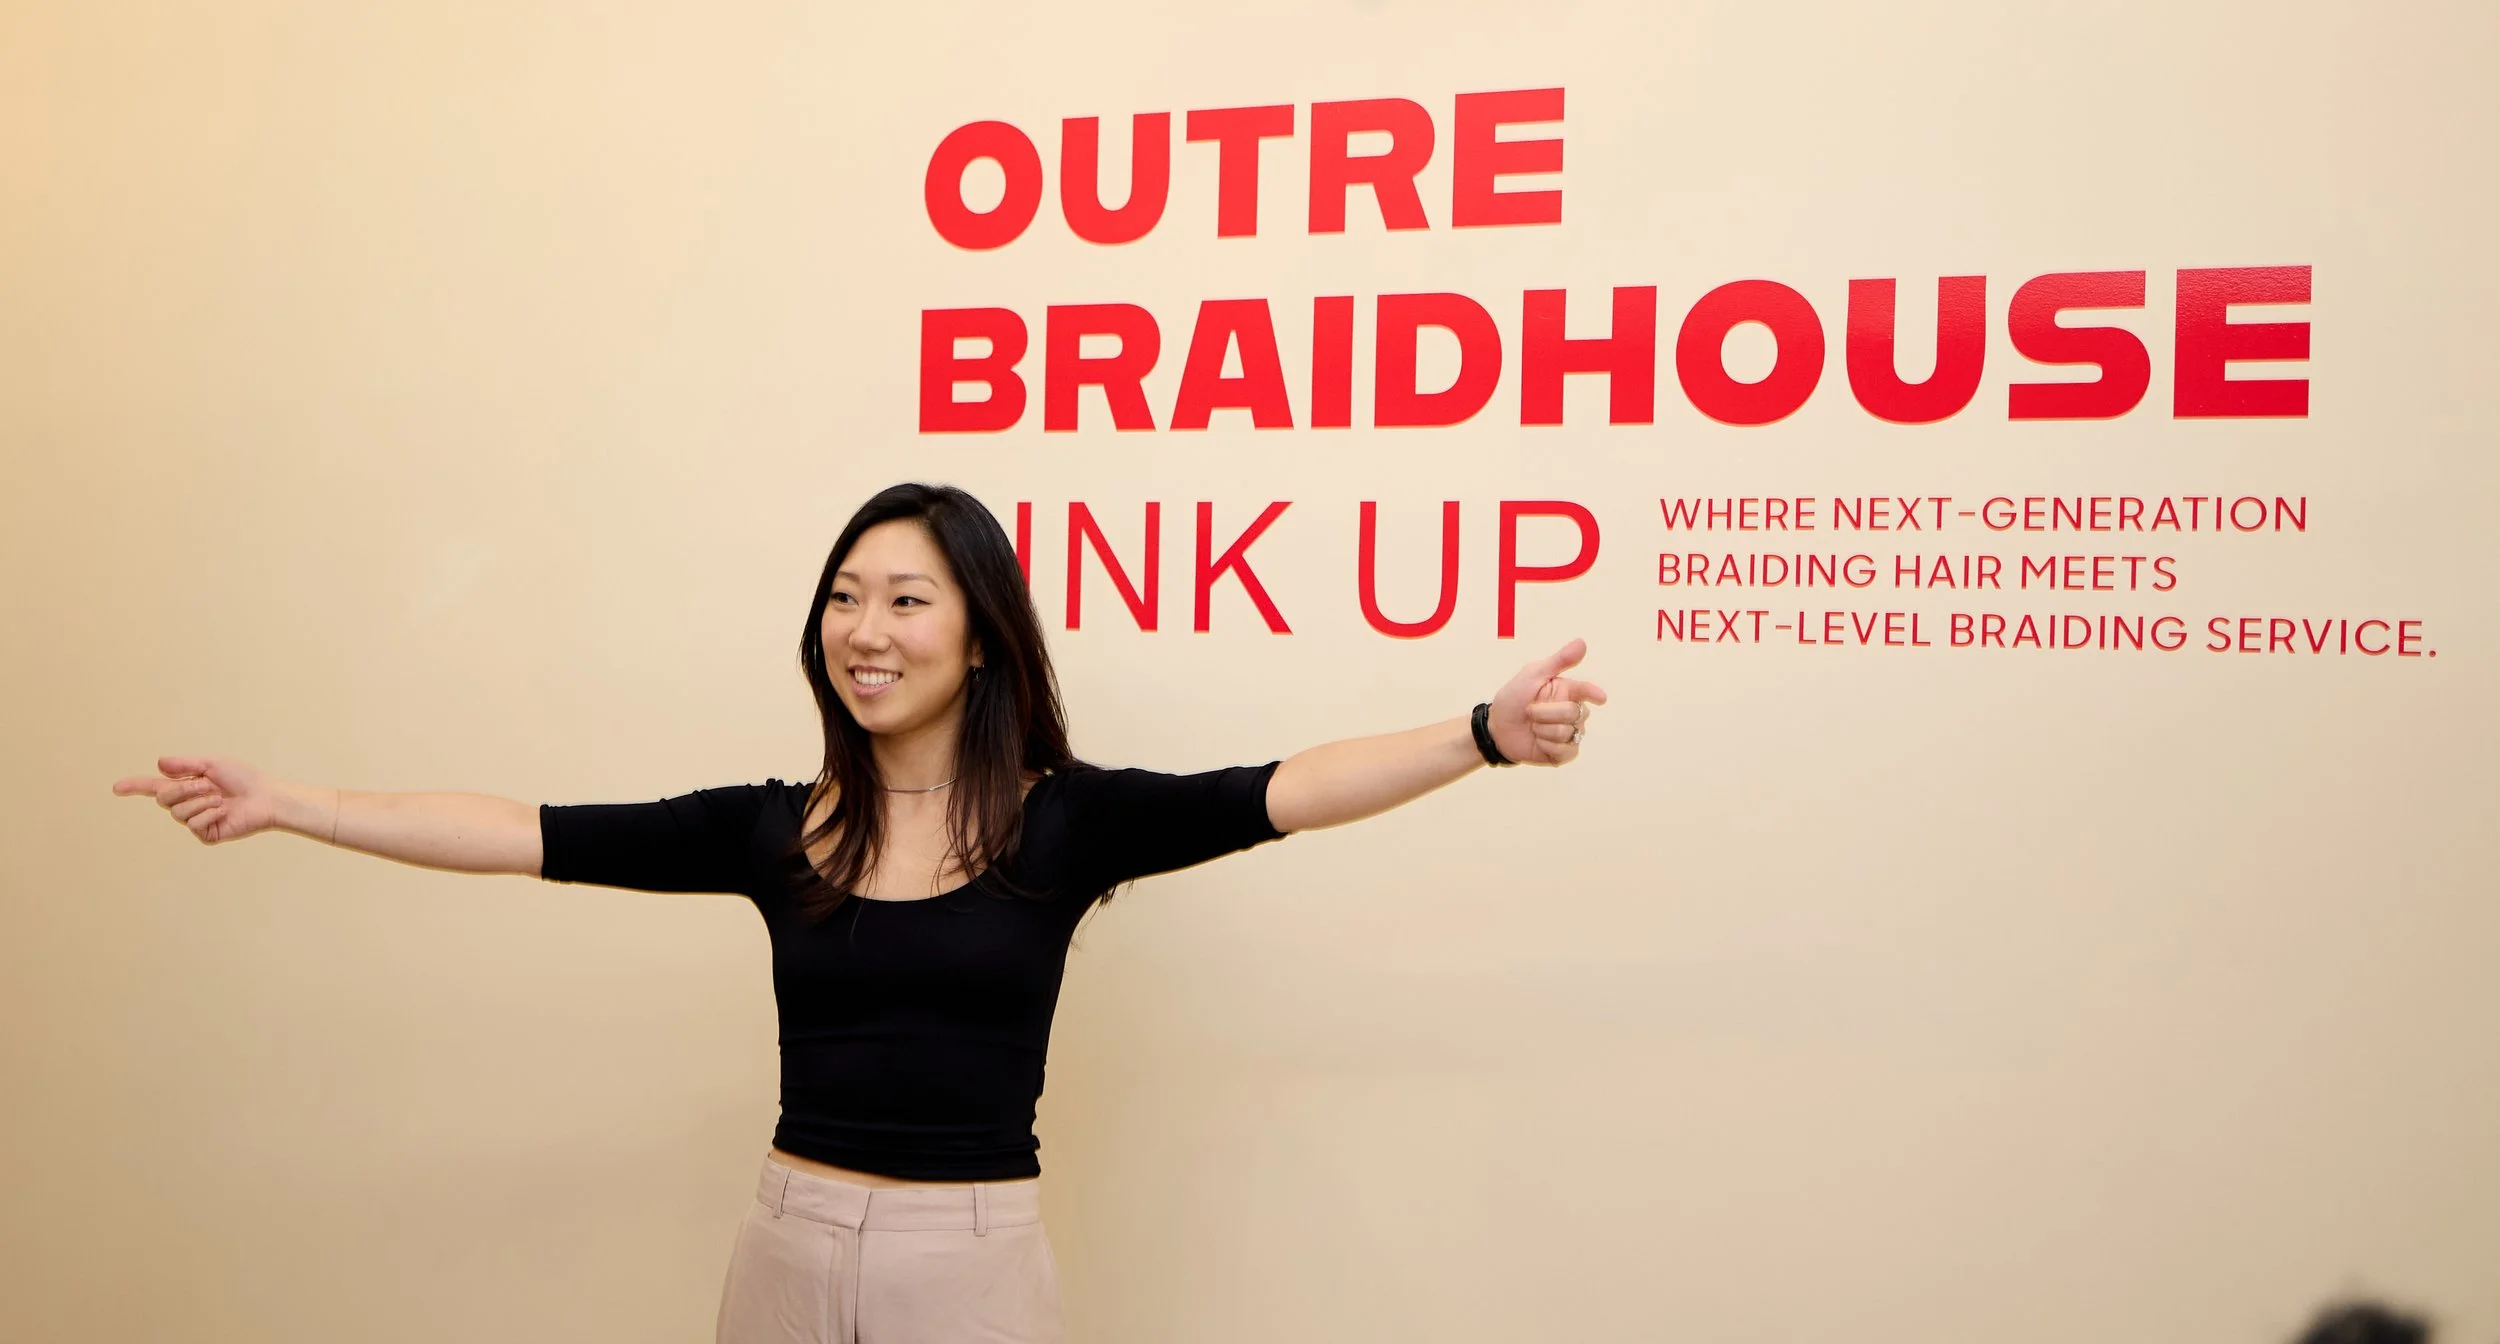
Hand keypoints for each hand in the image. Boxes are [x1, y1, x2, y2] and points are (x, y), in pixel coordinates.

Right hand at [112, 755, 289, 844]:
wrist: (266, 797)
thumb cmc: (244, 778)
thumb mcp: (213, 765)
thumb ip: (185, 766)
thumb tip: (159, 764)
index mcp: (186, 786)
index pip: (153, 787)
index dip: (134, 786)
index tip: (116, 787)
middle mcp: (187, 804)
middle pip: (163, 798)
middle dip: (184, 789)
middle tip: (209, 785)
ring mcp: (195, 821)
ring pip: (178, 813)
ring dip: (200, 802)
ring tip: (220, 799)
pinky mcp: (206, 835)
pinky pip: (194, 825)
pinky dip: (209, 815)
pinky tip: (223, 812)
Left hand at [1487, 638, 1607, 766]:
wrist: (1496, 728)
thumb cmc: (1513, 698)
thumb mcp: (1531, 675)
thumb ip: (1558, 661)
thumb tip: (1582, 642)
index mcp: (1567, 690)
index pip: (1585, 690)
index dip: (1593, 693)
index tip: (1600, 698)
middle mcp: (1573, 711)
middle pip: (1574, 713)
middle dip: (1545, 713)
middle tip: (1530, 711)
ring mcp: (1570, 733)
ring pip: (1567, 733)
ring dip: (1542, 730)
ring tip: (1532, 727)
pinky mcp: (1564, 753)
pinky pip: (1565, 751)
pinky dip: (1547, 746)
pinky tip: (1538, 742)